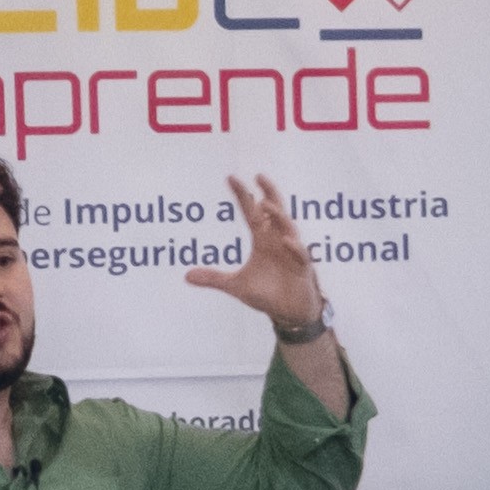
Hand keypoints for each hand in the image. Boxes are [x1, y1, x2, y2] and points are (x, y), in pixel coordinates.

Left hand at [185, 171, 328, 338]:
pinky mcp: (303, 269)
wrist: (289, 313)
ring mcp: (292, 253)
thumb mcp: (236, 285)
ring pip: (288, 228)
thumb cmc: (267, 295)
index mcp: (263, 240)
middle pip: (275, 211)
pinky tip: (287, 241)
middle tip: (260, 176)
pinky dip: (295, 247)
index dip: (243, 196)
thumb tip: (186, 276)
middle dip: (270, 193)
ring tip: (267, 205)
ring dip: (279, 217)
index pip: (252, 212)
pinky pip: (301, 254)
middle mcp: (278, 241)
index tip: (231, 178)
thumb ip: (214, 278)